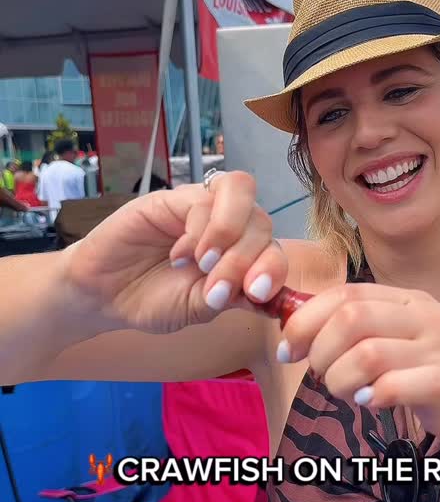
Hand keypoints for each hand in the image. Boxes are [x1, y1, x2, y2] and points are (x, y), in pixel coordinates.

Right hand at [64, 172, 287, 333]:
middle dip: (247, 257)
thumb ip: (230, 298)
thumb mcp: (197, 309)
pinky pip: (202, 198)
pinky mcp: (173, 198)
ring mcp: (201, 208)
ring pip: (241, 192)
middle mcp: (227, 227)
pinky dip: (198, 229)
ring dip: (229, 231)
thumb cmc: (152, 301)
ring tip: (204, 264)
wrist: (102, 295)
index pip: (274, 249)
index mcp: (239, 255)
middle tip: (218, 286)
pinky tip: (178, 257)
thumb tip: (266, 295)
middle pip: (262, 220)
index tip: (257, 293)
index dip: (273, 268)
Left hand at [279, 283, 439, 459]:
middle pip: (349, 317)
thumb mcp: (420, 342)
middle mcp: (427, 319)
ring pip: (368, 351)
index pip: (344, 294)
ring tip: (347, 393)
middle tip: (317, 375)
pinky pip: (403, 385)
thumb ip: (374, 334)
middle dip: (318, 349)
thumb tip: (309, 335)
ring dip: (341, 377)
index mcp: (413, 302)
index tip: (290, 349)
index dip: (304, 319)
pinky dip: (375, 396)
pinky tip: (372, 404)